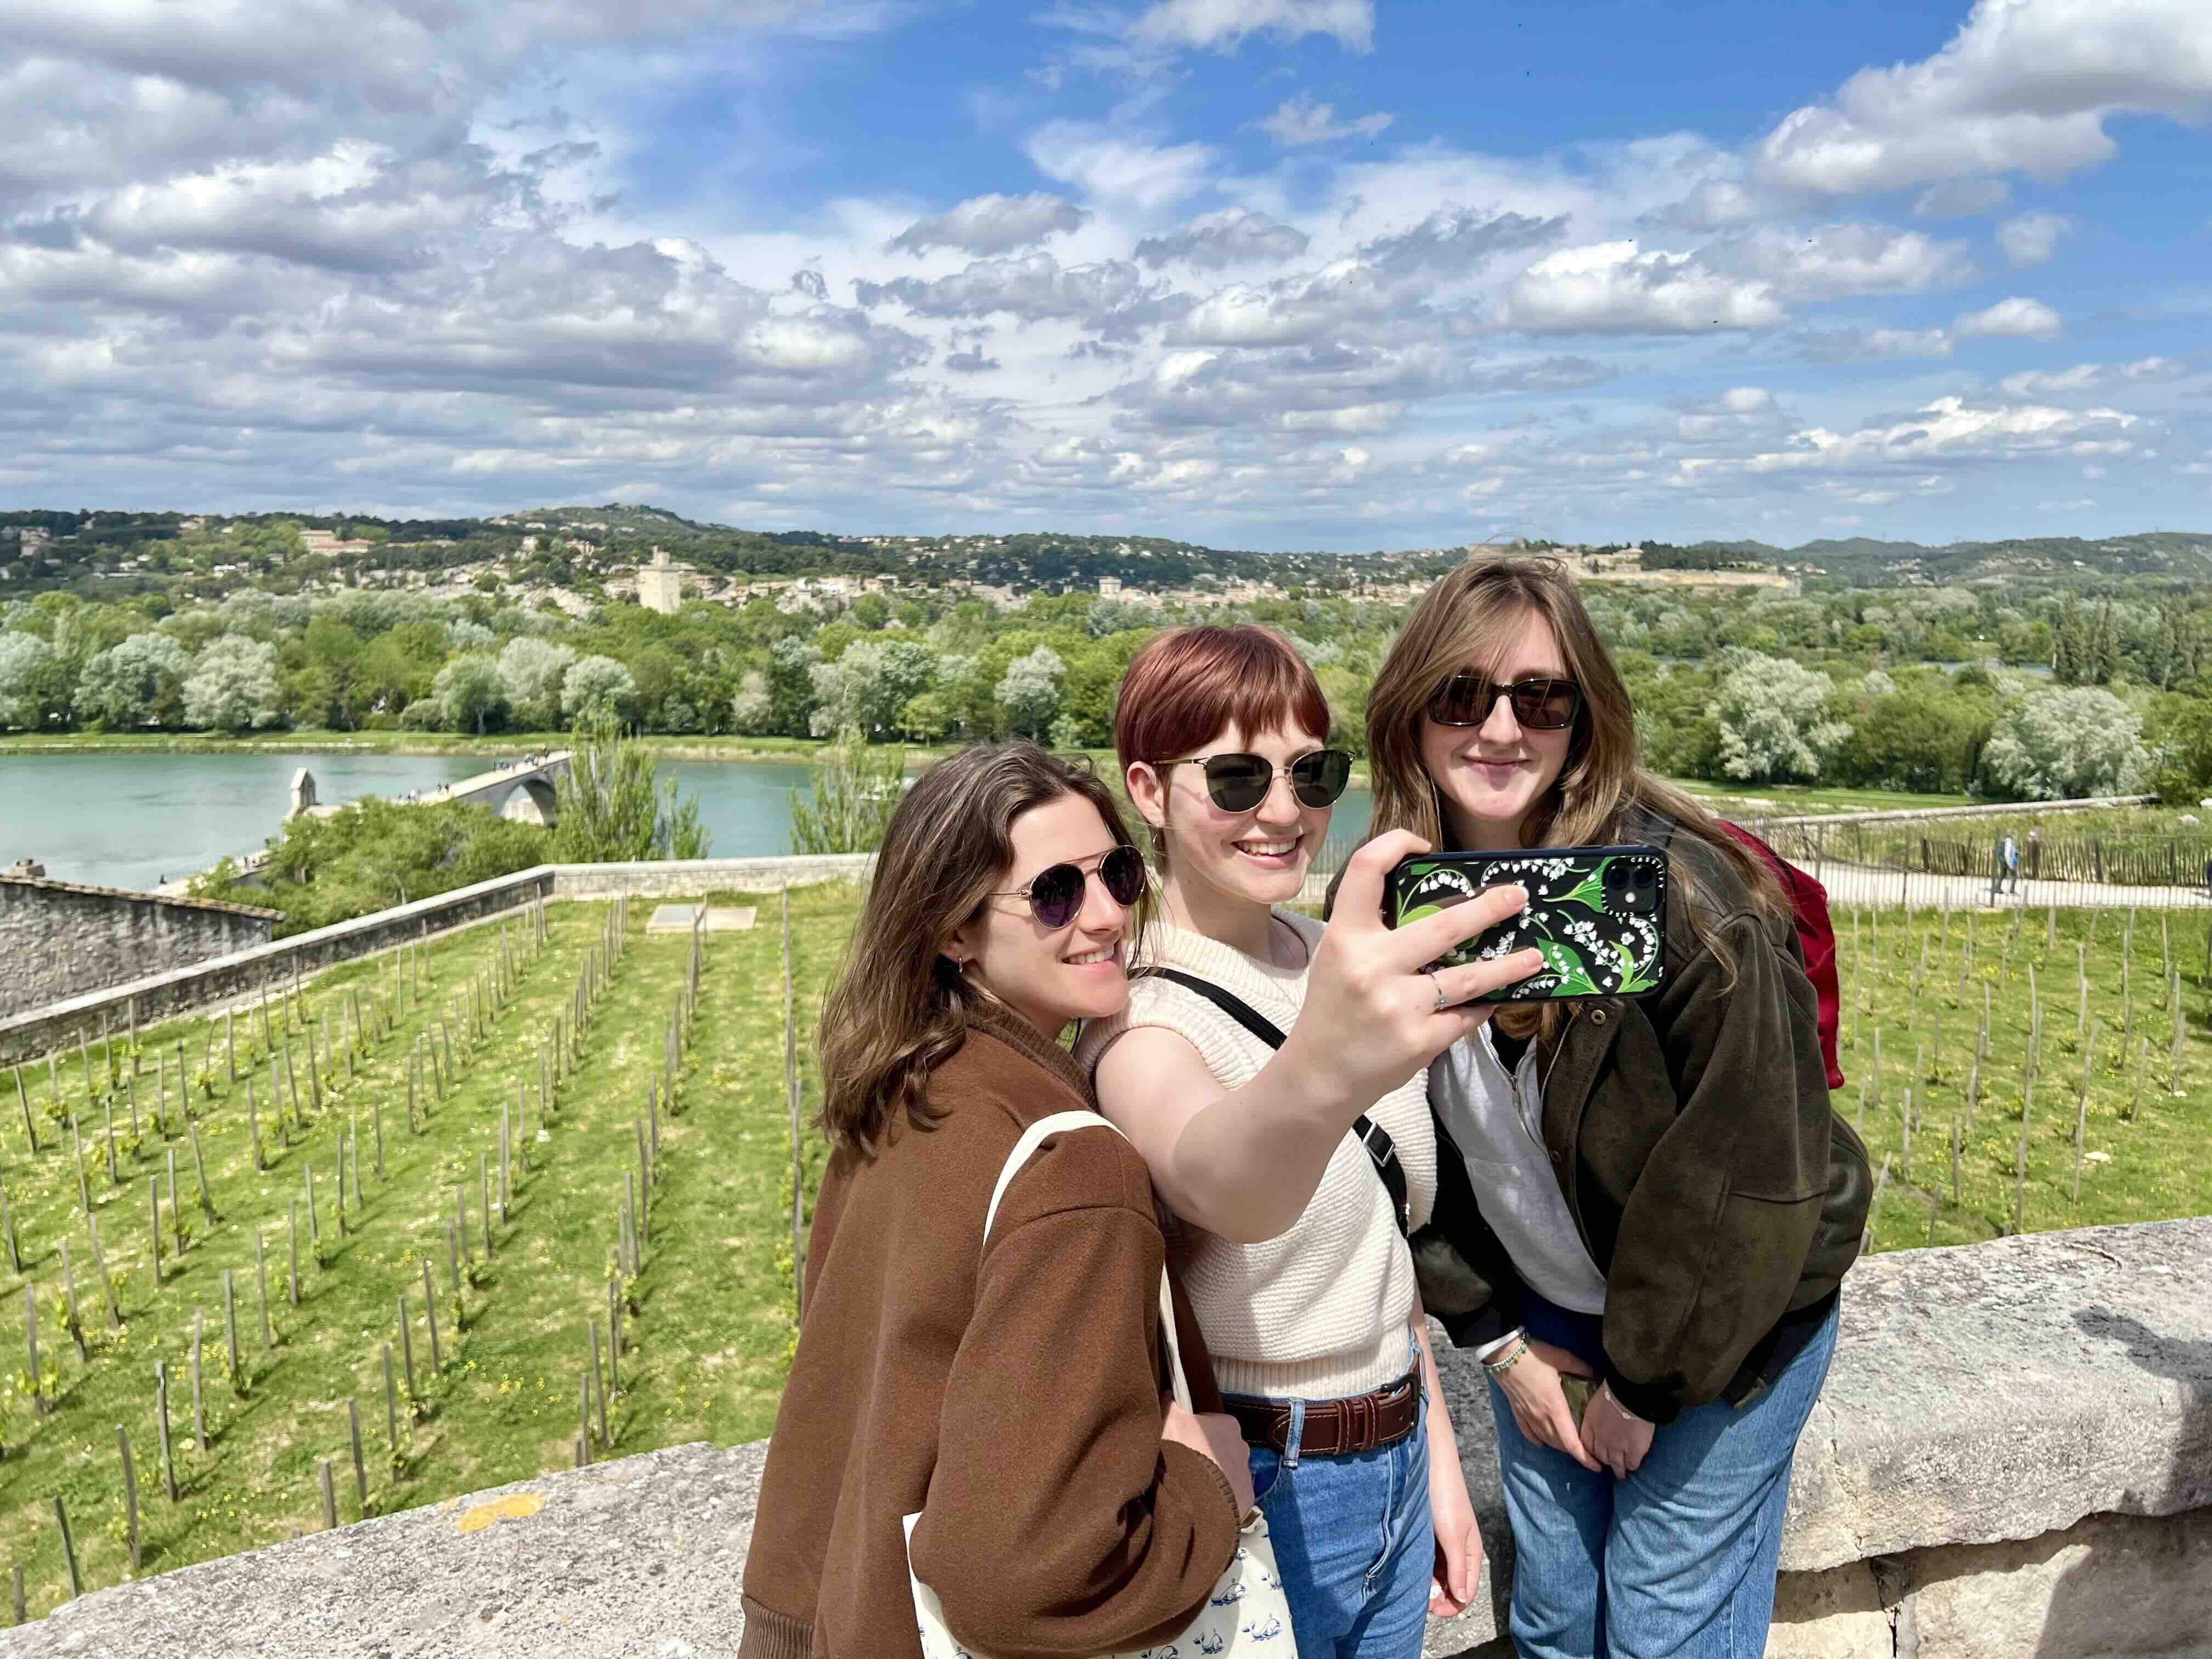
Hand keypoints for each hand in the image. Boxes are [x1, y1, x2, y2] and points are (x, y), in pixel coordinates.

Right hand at [1161, 1398, 1256, 1515]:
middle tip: (1187, 1465)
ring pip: (1227, 1471)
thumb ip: (1171, 1404)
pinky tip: (1206, 1499)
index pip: (1208, 1425)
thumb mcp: (1171, 1421)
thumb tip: (1169, 1393)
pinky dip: (1221, 1495)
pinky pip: (1232, 1492)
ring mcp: (1246, 1473)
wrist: (1197, 1496)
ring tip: (1195, 1485)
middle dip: (1206, 1455)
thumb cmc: (1185, 1451)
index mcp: (1228, 1424)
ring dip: (1215, 1475)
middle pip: (1219, 1448)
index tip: (1181, 1445)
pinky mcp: (1247, 1496)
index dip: (1192, 1434)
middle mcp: (1243, 1446)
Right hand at [1287, 832, 1544, 1109]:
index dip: (1396, 844)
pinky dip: (1482, 1006)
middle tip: (1519, 897)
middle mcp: (1371, 966)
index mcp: (1346, 937)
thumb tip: (1435, 899)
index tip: (1425, 846)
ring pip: (1471, 978)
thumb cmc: (1334, 1007)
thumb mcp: (1339, 957)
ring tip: (1534, 957)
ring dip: (1509, 966)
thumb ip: (1373, 929)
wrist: (1320, 1074)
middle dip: (1490, 908)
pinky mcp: (1420, 1040)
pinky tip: (1496, 999)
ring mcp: (1399, 1006)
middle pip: (1444, 926)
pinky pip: (1466, 1015)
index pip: (1366, 870)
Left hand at [1427, 1450, 1483, 1616]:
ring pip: (1438, 1574)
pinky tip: (1410, 1569)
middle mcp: (1459, 1550)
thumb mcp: (1452, 1536)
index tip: (1431, 1608)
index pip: (1467, 1591)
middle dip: (1438, 1596)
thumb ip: (1458, 1568)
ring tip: (1413, 1584)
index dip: (1451, 1605)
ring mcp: (1444, 1542)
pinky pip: (1428, 1560)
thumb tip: (1462, 1597)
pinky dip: (1421, 1569)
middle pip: (1452, 1585)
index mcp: (1472, 1552)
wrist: (1429, 1463)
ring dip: (1428, 1584)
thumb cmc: (1445, 1497)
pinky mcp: (1430, 1534)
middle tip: (1419, 1598)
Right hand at [1493, 1342, 1600, 1472]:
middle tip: (1589, 1450)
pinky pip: (1529, 1434)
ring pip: (1546, 1441)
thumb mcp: (1562, 1358)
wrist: (1503, 1353)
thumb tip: (1599, 1376)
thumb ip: (1582, 1369)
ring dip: (1560, 1446)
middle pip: (1561, 1445)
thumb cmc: (1534, 1355)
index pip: (1572, 1442)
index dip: (1585, 1458)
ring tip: (1571, 1444)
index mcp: (1555, 1407)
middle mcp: (1541, 1417)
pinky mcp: (1517, 1412)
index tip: (1598, 1466)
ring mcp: (1527, 1416)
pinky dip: (1539, 1440)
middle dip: (1576, 1451)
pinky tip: (1543, 1442)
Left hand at [1580, 1386, 1654, 1479]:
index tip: (1595, 1452)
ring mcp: (1616, 1449)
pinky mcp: (1633, 1453)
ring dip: (1618, 1470)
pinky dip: (1631, 1466)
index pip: (1586, 1444)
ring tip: (1621, 1474)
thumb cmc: (1614, 1391)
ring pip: (1616, 1464)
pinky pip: (1631, 1464)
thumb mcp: (1597, 1400)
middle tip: (1609, 1463)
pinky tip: (1633, 1467)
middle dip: (1604, 1460)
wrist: (1631, 1396)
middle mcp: (1601, 1441)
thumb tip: (1601, 1410)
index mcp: (1590, 1426)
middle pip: (1601, 1456)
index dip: (1591, 1450)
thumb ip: (1597, 1411)